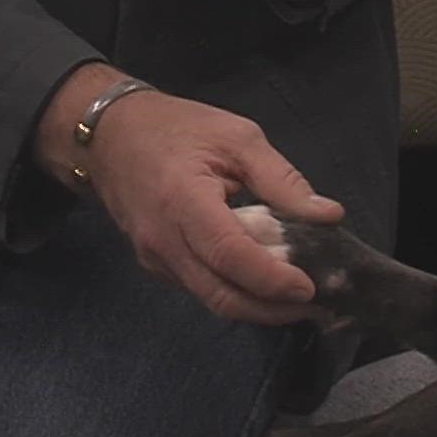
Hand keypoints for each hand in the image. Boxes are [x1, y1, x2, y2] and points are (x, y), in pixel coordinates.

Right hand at [35, 64, 344, 324]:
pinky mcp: (155, 264)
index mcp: (183, 200)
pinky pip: (199, 287)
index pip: (230, 255)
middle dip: (271, 309)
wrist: (108, 134)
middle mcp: (163, 240)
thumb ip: (281, 179)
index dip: (272, 279)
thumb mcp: (237, 137)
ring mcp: (155, 257)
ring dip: (256, 306)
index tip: (310, 286)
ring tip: (298, 297)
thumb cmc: (175, 127)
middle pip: (221, 295)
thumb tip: (328, 214)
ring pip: (211, 299)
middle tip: (315, 303)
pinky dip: (235, 291)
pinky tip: (264, 281)